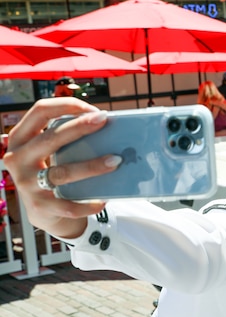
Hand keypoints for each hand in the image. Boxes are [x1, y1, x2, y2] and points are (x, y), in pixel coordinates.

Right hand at [3, 98, 119, 238]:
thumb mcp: (50, 151)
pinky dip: (88, 203)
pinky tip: (104, 200)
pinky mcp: (40, 206)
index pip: (39, 111)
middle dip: (79, 127)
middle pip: (50, 139)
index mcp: (21, 139)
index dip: (66, 105)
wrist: (44, 211)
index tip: (93, 109)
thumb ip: (67, 138)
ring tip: (116, 161)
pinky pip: (69, 205)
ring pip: (62, 173)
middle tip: (104, 121)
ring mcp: (27, 184)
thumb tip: (107, 125)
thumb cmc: (54, 170)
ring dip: (92, 166)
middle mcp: (18, 159)